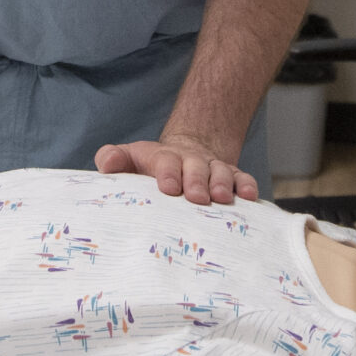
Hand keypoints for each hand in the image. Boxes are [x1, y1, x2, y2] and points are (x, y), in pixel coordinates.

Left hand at [95, 131, 258, 204]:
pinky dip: (246, 186)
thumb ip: (113, 159)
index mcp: (163, 157)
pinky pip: (242, 178)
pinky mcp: (230, 177)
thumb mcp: (129, 160)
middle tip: (197, 197)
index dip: (167, 173)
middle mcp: (190, 160)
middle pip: (196, 166)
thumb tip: (107, 164)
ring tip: (222, 199)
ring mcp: (212, 168)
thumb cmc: (149, 167)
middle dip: (197, 181)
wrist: (183, 156)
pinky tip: (249, 197)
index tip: (168, 189)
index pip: (165, 161)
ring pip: (221, 171)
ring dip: (222, 184)